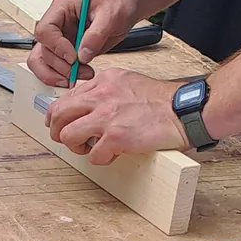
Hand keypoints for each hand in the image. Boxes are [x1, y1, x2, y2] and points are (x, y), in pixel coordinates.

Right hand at [28, 0, 140, 86]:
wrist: (125, 8)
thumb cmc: (117, 3)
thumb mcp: (111, 14)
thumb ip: (96, 35)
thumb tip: (82, 55)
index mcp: (62, 7)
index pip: (45, 30)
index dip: (56, 47)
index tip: (73, 58)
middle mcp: (57, 24)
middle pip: (43, 50)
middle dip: (59, 66)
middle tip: (78, 72)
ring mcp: (60, 39)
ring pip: (42, 62)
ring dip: (57, 75)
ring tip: (77, 78)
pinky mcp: (66, 52)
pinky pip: (54, 68)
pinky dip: (61, 77)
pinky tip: (77, 77)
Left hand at [46, 69, 188, 164]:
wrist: (184, 110)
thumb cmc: (162, 101)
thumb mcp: (128, 83)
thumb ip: (106, 92)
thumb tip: (87, 105)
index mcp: (104, 81)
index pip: (66, 97)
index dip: (60, 115)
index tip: (63, 124)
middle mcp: (101, 95)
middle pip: (58, 114)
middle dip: (57, 131)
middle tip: (68, 140)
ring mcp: (107, 116)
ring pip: (67, 135)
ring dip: (76, 147)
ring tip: (91, 149)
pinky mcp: (116, 137)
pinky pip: (93, 155)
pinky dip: (101, 159)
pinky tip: (113, 155)